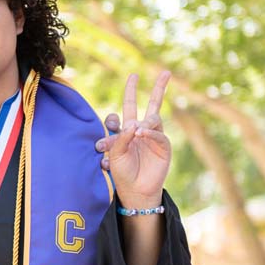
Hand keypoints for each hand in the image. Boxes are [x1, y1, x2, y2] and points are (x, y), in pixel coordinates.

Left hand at [92, 72, 171, 207]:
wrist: (135, 190)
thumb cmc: (122, 172)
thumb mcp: (115, 154)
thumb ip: (121, 137)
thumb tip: (134, 124)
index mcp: (123, 131)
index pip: (117, 115)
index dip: (111, 120)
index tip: (101, 143)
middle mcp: (138, 130)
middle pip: (142, 104)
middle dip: (139, 89)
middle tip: (135, 74)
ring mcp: (152, 136)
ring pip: (153, 116)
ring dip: (142, 122)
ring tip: (135, 131)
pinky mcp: (163, 145)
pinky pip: (157, 133)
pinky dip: (149, 132)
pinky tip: (141, 133)